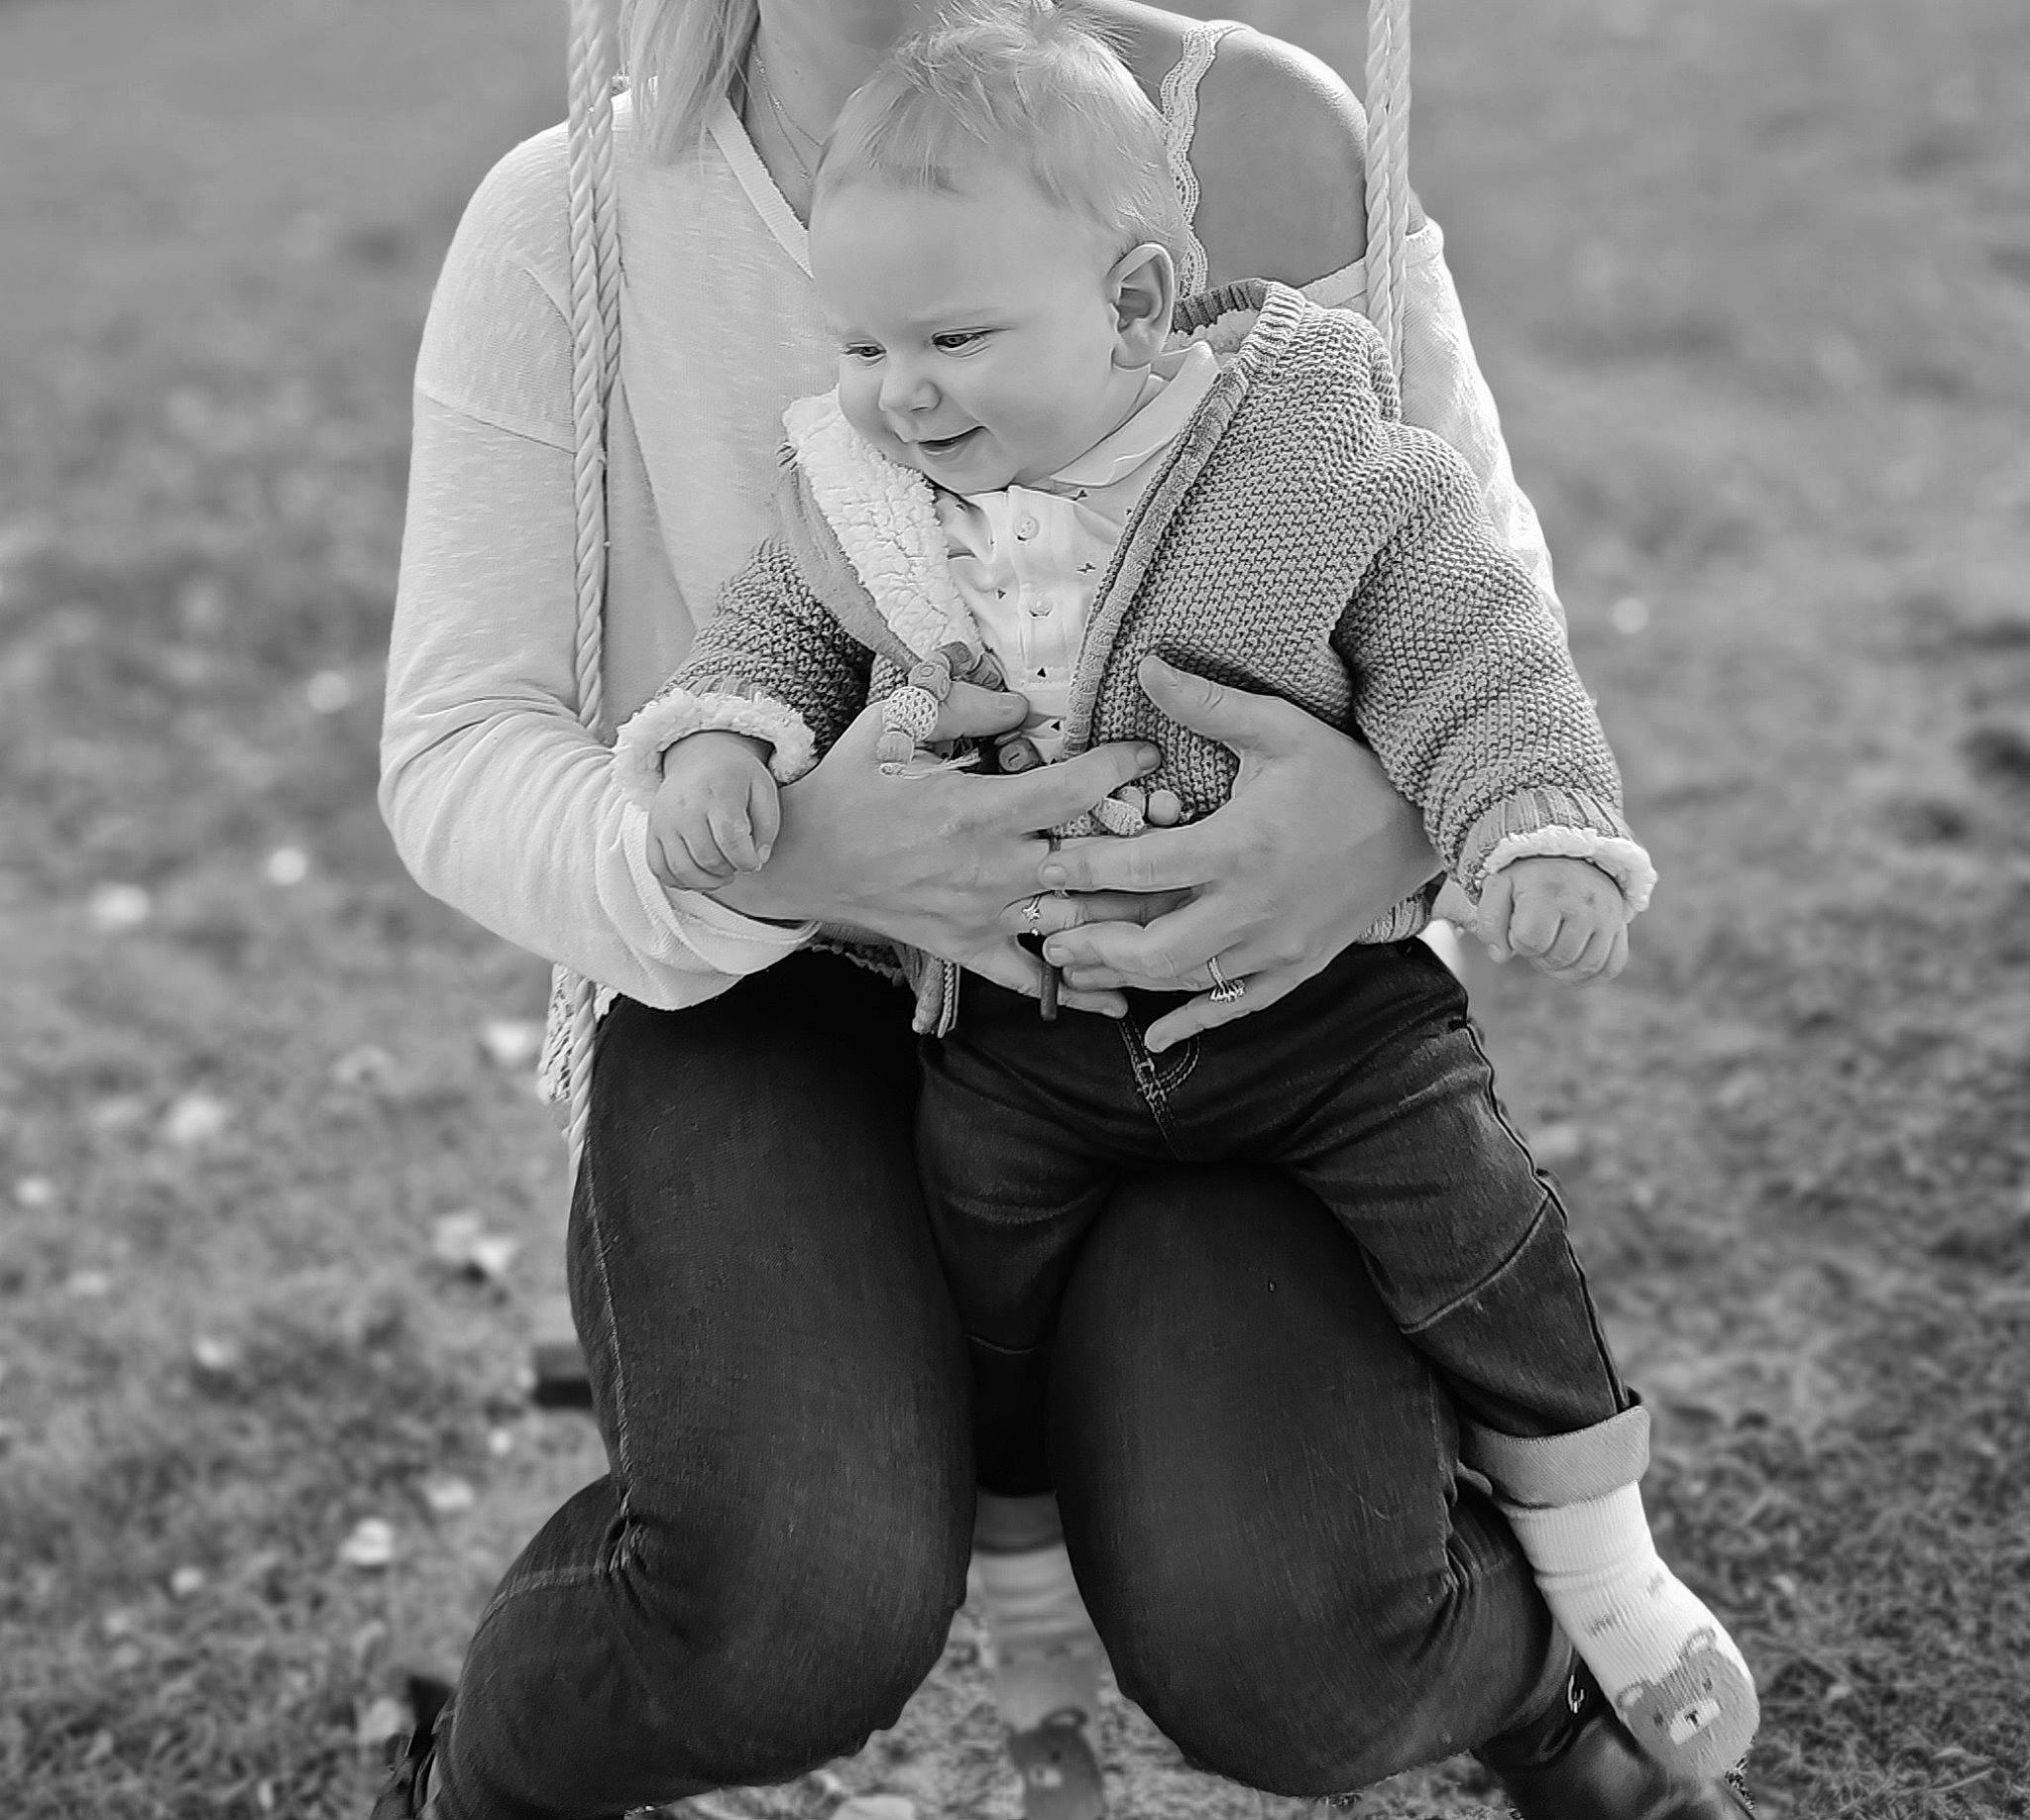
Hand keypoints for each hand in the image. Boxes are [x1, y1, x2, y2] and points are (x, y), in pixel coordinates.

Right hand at [646, 731, 782, 890]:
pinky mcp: (652, 830)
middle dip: (729, 870)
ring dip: (707, 882)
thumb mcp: (764, 789)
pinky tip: (698, 875)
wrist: (700, 757)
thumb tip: (759, 859)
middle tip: (737, 863)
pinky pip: (659, 869)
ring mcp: (664, 819)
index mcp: (717, 792)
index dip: (747, 861)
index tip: (754, 862)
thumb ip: (768, 826)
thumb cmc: (734, 776)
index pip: (731, 838)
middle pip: (707, 858)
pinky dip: (680, 881)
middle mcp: (685, 806)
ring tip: (722, 873)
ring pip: (682, 869)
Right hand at [709, 683, 1163, 1016]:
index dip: (1122, 767)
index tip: (1149, 753)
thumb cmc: (852, 785)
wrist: (800, 858)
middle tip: (1181, 828)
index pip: (1075, 789)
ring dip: (1130, 912)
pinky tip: (1125, 990)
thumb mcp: (895, 722)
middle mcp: (992, 869)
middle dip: (1145, 845)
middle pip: (1094, 862)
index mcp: (980, 810)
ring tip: (1178, 896)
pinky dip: (1078, 989)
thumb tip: (1022, 706)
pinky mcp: (969, 949)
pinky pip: (1031, 979)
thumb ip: (963, 705)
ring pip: (1078, 922)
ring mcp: (984, 916)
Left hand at [1033, 655, 1438, 1051]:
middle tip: (1046, 929)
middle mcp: (1253, 908)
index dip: (1084, 871)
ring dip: (1124, 978)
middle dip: (1092, 942)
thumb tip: (1145, 665)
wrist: (1424, 824)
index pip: (1141, 870)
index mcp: (1240, 847)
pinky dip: (1192, 1023)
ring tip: (1075, 967)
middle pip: (1153, 947)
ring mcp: (1276, 947)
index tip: (1044, 865)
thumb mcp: (1281, 727)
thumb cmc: (1347, 771)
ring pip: (1184, 981)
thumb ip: (1208, 704)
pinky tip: (1152, 1037)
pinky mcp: (1298, 967)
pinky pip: (1237, 1006)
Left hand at [1475, 854, 1628, 983]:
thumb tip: (1500, 957)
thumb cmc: (1530, 878)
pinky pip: (1611, 966)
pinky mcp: (1620, 925)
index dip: (1518, 941)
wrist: (1570, 856)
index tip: (1519, 925)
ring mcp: (1606, 915)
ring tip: (1552, 949)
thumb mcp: (1501, 888)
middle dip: (1539, 956)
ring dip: (1562, 970)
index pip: (1530, 941)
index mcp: (1548, 890)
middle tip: (1537, 937)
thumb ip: (1491, 922)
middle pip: (1558, 958)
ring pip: (1586, 966)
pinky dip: (1590, 975)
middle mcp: (1583, 902)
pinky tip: (1573, 965)